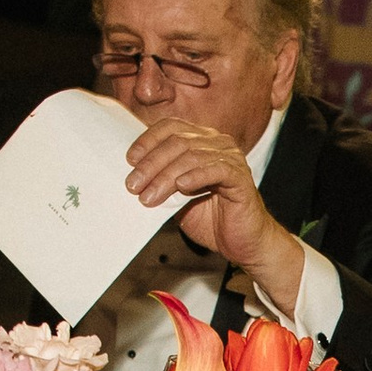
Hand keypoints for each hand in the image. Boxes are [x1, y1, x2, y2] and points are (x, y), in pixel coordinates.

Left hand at [123, 113, 304, 312]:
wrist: (242, 243)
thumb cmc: (211, 219)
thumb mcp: (176, 197)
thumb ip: (161, 181)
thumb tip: (134, 177)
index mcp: (201, 141)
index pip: (170, 127)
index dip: (148, 140)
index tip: (130, 160)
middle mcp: (218, 143)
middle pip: (178, 141)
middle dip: (151, 164)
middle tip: (133, 185)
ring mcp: (231, 158)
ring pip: (193, 156)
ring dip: (166, 176)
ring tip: (150, 196)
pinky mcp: (241, 178)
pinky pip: (216, 170)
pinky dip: (196, 177)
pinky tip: (181, 187)